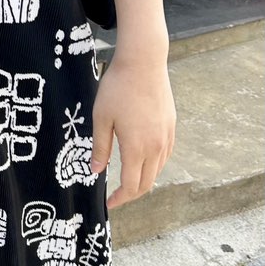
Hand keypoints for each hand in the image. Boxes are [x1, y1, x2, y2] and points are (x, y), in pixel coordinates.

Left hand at [89, 50, 175, 209]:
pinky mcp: (171, 126)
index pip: (131, 185)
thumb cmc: (117, 88)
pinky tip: (141, 160)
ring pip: (158, 170)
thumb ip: (100, 148)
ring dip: (143, 179)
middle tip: (116, 196)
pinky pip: (164, 155)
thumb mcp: (101, 118)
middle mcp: (156, 146)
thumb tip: (96, 171)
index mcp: (137, 147)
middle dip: (131, 193)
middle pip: (147, 182)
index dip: (121, 198)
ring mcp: (166, 136)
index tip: (109, 203)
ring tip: (126, 180)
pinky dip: (153, 165)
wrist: (143, 62)